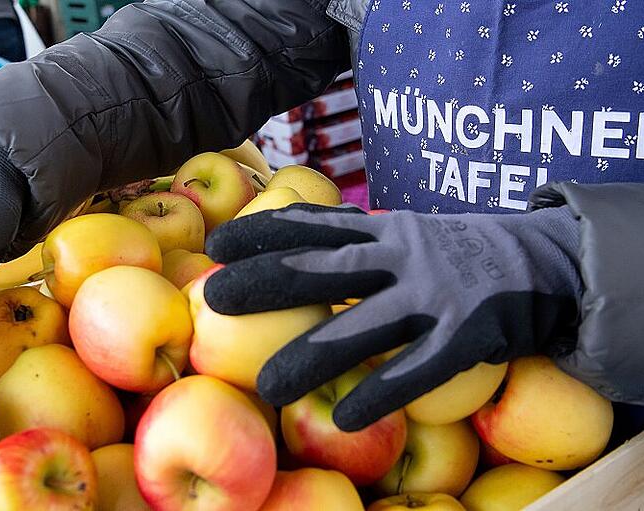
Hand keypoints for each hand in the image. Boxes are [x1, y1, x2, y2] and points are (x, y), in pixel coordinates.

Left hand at [203, 203, 581, 430]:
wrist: (543, 259)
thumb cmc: (453, 254)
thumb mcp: (403, 234)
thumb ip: (354, 241)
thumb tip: (289, 247)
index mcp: (383, 230)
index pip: (314, 225)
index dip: (263, 233)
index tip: (216, 245)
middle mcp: (402, 256)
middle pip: (323, 268)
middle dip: (267, 281)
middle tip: (216, 298)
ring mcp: (434, 294)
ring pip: (362, 327)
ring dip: (311, 356)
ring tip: (267, 386)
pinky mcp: (467, 334)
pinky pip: (417, 369)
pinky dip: (381, 393)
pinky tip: (346, 417)